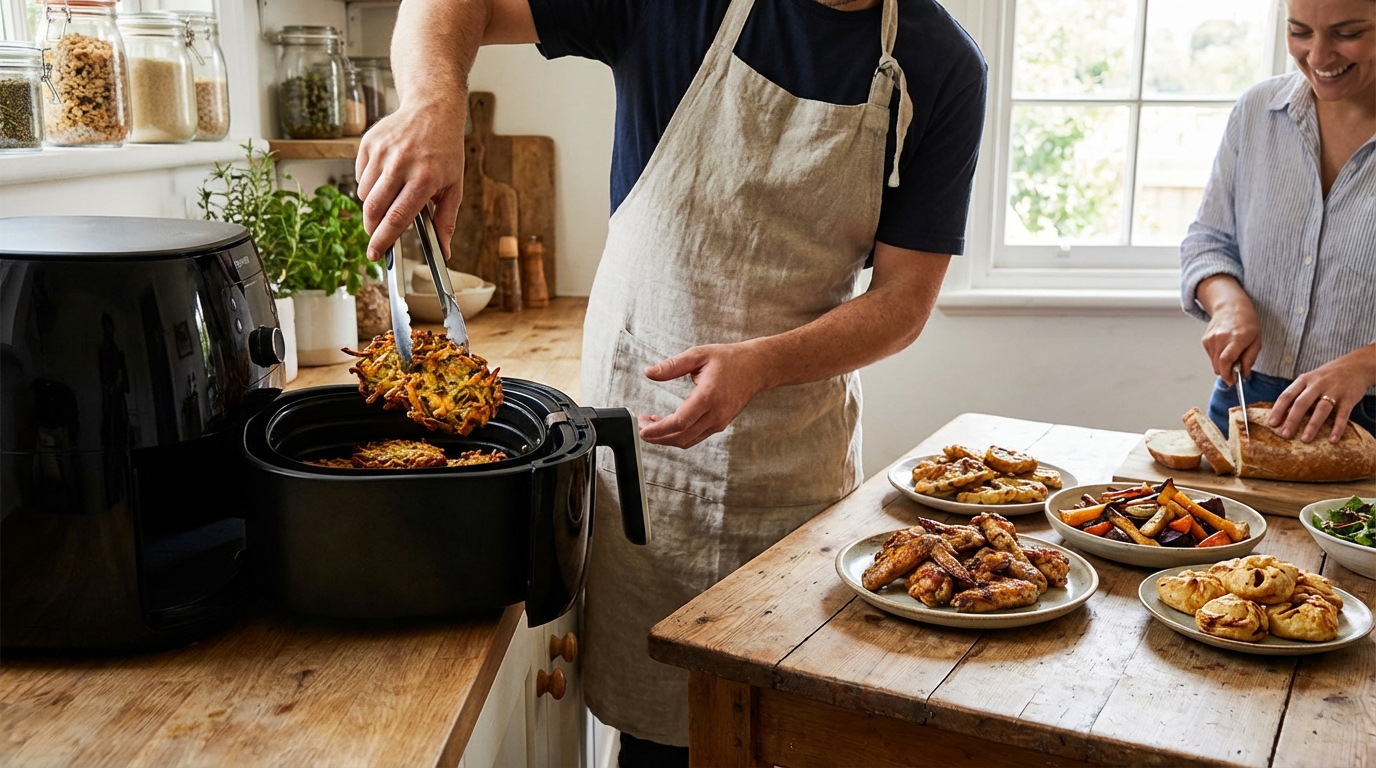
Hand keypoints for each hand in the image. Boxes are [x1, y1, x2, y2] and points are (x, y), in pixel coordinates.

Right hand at [356, 99, 467, 261]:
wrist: (432, 110)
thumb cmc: (446, 152)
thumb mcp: (455, 187)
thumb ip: (446, 221)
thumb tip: (445, 251)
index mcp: (424, 179)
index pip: (397, 217)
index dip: (383, 239)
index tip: (375, 254)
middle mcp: (401, 164)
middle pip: (374, 208)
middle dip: (372, 228)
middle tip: (376, 235)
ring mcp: (382, 152)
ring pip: (364, 194)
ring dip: (372, 205)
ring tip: (391, 196)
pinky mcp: (369, 143)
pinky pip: (360, 176)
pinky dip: (369, 184)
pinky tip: (386, 175)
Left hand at [637, 342, 769, 448]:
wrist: (756, 368)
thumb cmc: (729, 359)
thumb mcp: (698, 355)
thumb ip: (672, 365)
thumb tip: (649, 372)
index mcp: (709, 396)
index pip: (679, 422)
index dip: (658, 430)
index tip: (642, 428)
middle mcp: (716, 414)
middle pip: (681, 437)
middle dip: (657, 436)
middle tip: (641, 426)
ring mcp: (719, 422)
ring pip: (688, 440)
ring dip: (666, 437)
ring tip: (650, 424)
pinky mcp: (720, 424)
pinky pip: (695, 436)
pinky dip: (678, 435)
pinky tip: (667, 424)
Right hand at [1200, 298, 1261, 384]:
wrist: (1230, 306)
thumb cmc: (1246, 321)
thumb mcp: (1256, 340)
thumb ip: (1250, 358)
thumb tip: (1244, 374)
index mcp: (1237, 338)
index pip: (1226, 361)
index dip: (1228, 375)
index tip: (1232, 382)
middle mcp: (1221, 339)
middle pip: (1219, 366)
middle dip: (1227, 372)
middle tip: (1236, 369)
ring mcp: (1211, 339)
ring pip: (1214, 363)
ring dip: (1223, 364)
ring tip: (1232, 353)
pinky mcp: (1205, 340)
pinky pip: (1211, 357)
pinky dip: (1218, 357)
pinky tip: (1225, 347)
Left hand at [1269, 346, 1375, 442]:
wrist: (1356, 365)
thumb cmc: (1327, 377)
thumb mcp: (1310, 380)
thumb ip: (1298, 394)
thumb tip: (1281, 416)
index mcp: (1304, 380)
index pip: (1287, 395)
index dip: (1278, 410)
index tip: (1271, 424)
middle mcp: (1317, 384)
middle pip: (1301, 402)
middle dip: (1292, 419)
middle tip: (1284, 435)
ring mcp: (1334, 390)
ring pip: (1321, 409)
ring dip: (1312, 425)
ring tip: (1305, 439)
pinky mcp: (1349, 398)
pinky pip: (1342, 415)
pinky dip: (1337, 428)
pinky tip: (1332, 440)